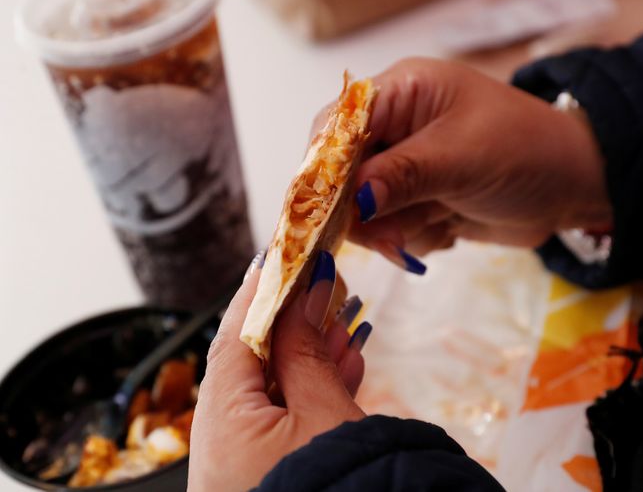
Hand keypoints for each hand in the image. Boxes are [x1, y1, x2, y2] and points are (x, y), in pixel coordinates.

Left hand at [188, 252, 366, 491]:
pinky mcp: (267, 467)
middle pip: (253, 355)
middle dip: (293, 316)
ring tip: (343, 318)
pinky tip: (345, 363)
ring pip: (275, 384)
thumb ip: (308, 350)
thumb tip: (306, 292)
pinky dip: (313, 386)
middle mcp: (220, 434)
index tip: (284, 252)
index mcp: (221, 415)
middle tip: (324, 282)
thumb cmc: (330, 490)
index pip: (237, 330)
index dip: (262, 287)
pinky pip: (285, 415)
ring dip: (309, 349)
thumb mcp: (323, 413)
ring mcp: (243, 454)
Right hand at [321, 58, 611, 256]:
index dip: (324, 166)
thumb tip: (351, 198)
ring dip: (398, 228)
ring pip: (367, 209)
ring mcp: (408, 167)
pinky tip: (450, 228)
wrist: (575, 188)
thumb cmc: (527, 151)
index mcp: (403, 92)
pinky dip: (416, 237)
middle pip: (344, 173)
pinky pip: (393, 228)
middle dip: (367, 210)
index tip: (325, 209)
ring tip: (441, 222)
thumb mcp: (465, 157)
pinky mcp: (420, 200)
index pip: (337, 123)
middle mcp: (398, 127)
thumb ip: (404, 174)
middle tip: (392, 235)